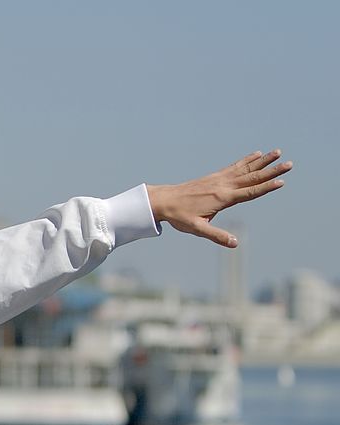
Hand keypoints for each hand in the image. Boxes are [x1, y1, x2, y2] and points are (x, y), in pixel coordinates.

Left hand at [146, 150, 291, 247]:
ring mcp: (219, 179)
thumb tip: (234, 244)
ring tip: (278, 152)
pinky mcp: (214, 177)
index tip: (281, 181)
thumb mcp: (197, 229)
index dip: (266, 187)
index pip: (249, 193)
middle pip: (252, 178)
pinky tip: (256, 154)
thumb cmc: (179, 216)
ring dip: (263, 161)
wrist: (163, 200)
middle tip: (290, 164)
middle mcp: (223, 186)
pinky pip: (234, 166)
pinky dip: (247, 160)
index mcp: (222, 198)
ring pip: (245, 169)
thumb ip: (216, 236)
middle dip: (271, 171)